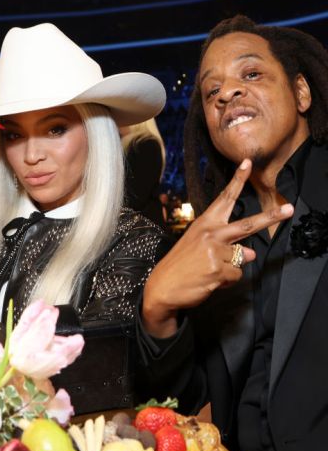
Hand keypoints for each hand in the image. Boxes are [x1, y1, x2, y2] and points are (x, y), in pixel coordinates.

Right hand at [142, 159, 293, 337]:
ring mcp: (215, 251)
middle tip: (289, 209)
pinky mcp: (218, 270)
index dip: (237, 180)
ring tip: (208, 271)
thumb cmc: (180, 265)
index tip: (248, 163)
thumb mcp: (200, 248)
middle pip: (247, 224)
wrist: (162, 287)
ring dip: (230, 268)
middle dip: (271, 217)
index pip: (224, 198)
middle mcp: (211, 233)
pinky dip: (227, 281)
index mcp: (205, 223)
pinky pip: (236, 275)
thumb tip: (251, 253)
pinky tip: (209, 281)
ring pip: (242, 259)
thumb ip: (226, 246)